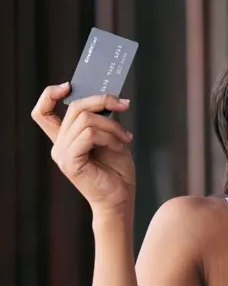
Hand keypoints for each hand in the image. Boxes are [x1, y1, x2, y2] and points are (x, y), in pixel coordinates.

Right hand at [31, 83, 135, 216]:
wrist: (121, 200)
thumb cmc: (117, 173)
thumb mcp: (112, 138)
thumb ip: (103, 120)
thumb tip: (108, 99)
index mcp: (65, 139)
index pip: (43, 112)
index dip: (50, 94)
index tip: (69, 85)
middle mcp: (59, 145)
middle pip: (74, 108)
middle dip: (103, 101)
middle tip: (124, 105)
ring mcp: (63, 154)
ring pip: (85, 120)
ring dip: (112, 124)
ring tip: (125, 137)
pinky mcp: (70, 162)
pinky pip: (89, 135)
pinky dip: (108, 136)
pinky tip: (120, 145)